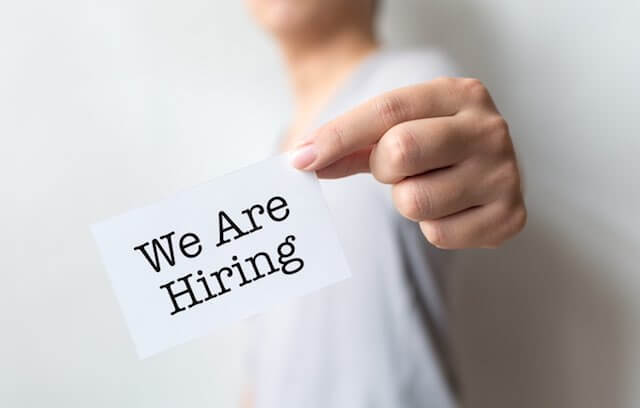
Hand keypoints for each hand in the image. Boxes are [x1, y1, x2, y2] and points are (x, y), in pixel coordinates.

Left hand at [290, 77, 525, 248]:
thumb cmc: (435, 145)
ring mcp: (505, 174)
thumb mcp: (398, 128)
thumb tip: (302, 159)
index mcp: (461, 94)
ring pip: (414, 200)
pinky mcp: (510, 217)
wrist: (490, 168)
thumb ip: (351, 142)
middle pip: (400, 151)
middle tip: (395, 169)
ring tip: (430, 186)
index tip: (301, 159)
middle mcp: (490, 129)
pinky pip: (438, 234)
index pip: (388, 110)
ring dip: (407, 199)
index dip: (338, 135)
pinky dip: (432, 226)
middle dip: (382, 167)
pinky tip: (451, 209)